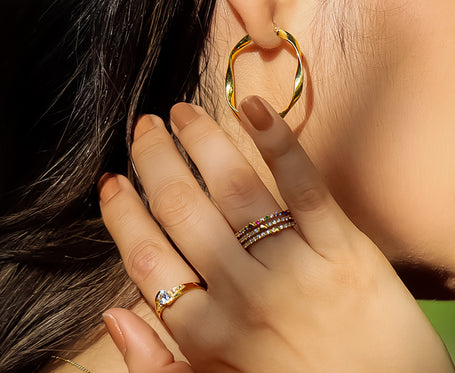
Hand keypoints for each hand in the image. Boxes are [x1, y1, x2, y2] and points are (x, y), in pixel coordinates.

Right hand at [99, 96, 454, 372]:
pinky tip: (251, 107)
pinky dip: (276, 142)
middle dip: (154, 159)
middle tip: (145, 128)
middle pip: (181, 209)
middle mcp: (244, 295)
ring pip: (233, 188)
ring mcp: (294, 268)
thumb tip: (112, 314)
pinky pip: (303, 187)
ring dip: (200, 140)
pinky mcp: (343, 248)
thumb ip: (158, 365)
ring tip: (181, 112)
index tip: (111, 182)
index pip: (146, 258)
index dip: (122, 214)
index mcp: (208, 334)